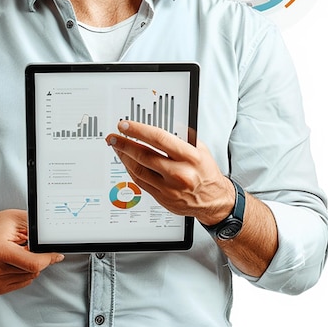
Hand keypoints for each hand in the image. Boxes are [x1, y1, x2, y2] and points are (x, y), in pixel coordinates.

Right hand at [0, 210, 64, 294]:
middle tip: (27, 245)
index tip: (56, 254)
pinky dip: (25, 271)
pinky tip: (15, 261)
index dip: (48, 258)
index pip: (32, 263)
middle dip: (38, 258)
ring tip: (18, 251)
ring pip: (30, 276)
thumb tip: (54, 242)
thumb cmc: (0, 225)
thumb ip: (37, 229)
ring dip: (30, 264)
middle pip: (32, 270)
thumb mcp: (19, 218)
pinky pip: (24, 282)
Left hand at [105, 121, 234, 224]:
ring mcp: (169, 188)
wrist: (213, 200)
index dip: (139, 130)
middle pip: (144, 155)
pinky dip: (130, 169)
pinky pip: (140, 182)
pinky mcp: (162, 198)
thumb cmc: (206, 172)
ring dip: (124, 156)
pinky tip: (126, 161)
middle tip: (114, 136)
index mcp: (190, 157)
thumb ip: (180, 137)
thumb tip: (157, 126)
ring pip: (138, 170)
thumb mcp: (200, 149)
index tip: (126, 125)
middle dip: (124, 144)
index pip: (159, 139)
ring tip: (116, 146)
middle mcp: (179, 173)